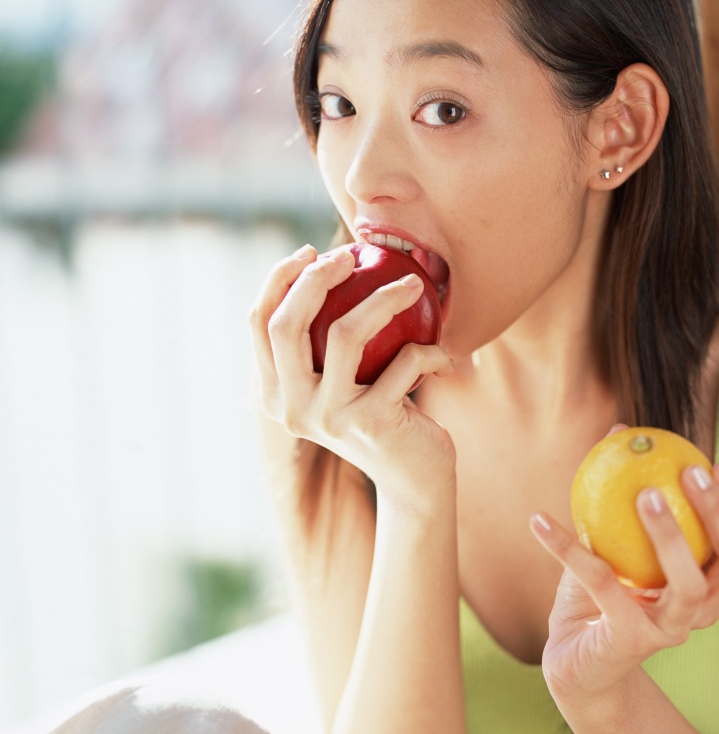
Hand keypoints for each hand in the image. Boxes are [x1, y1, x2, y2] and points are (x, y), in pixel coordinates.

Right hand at [248, 244, 454, 492]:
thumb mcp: (345, 381)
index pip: (260, 324)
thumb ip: (325, 341)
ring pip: (343, 334)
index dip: (279, 279)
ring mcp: (328, 417)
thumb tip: (328, 265)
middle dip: (315, 278)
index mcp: (276, 394)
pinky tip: (443, 355)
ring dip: (383, 298)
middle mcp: (292, 408)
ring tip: (412, 284)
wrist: (414, 480)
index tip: (311, 253)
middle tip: (351, 258)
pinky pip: (403, 362)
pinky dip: (428, 352)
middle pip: (286, 324)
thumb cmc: (384, 415)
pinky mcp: (370, 422)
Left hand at [529, 461, 718, 708]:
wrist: (574, 660)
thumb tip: (621, 430)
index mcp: (711, 583)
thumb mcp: (613, 538)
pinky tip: (539, 519)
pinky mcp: (629, 640)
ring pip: (690, 584)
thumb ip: (620, 491)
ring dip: (671, 535)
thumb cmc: (600, 594)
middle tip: (690, 473)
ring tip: (646, 494)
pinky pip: (601, 584)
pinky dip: (567, 547)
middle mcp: (701, 609)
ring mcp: (670, 629)